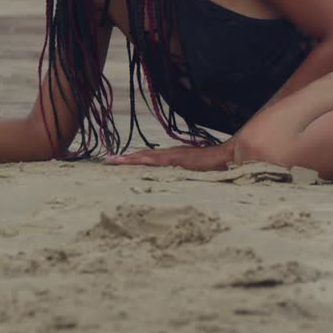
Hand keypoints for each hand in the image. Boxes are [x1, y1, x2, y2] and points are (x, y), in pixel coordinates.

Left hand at [104, 142, 232, 170]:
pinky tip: (133, 161)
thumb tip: (176, 179)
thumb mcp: (194, 171)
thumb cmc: (211, 166)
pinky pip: (156, 160)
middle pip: (144, 155)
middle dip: (125, 158)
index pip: (149, 157)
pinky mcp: (177, 159)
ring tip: (113, 160)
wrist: (225, 156)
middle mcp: (170, 153)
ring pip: (146, 156)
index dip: (134, 159)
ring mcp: (173, 155)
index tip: (118, 160)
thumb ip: (183, 173)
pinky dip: (143, 160)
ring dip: (129, 159)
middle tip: (107, 160)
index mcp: (173, 156)